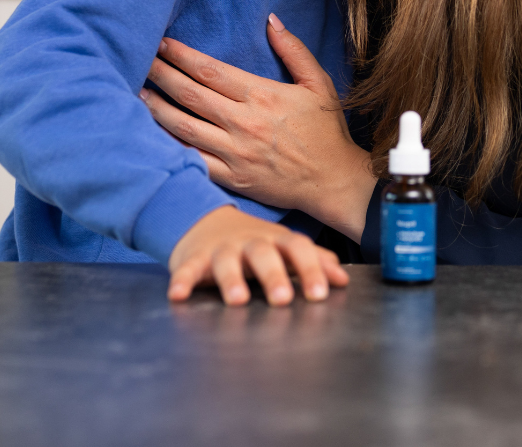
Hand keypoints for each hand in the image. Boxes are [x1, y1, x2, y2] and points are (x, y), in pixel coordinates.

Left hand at [142, 15, 376, 242]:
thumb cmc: (326, 130)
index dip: (182, 56)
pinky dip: (170, 147)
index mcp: (262, 95)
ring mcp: (235, 153)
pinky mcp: (232, 178)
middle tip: (140, 60)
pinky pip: (193, 161)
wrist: (334, 181)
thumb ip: (294, 50)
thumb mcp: (319, 83)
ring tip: (137, 93)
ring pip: (184, 127)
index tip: (163, 44)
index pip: (211, 71)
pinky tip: (152, 136)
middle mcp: (244, 122)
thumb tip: (271, 20)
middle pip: (190, 95)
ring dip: (156, 108)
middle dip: (161, 75)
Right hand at [168, 204, 348, 305]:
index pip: (298, 249)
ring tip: (238, 300)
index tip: (321, 295)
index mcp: (276, 240)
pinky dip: (182, 280)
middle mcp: (250, 242)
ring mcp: (221, 248)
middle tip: (283, 299)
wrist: (207, 222)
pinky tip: (178, 296)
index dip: (311, 269)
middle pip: (263, 253)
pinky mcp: (193, 258)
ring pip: (226, 260)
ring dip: (232, 279)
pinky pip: (188, 269)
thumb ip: (313, 262)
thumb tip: (343, 278)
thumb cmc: (255, 243)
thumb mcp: (284, 248)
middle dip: (273, 275)